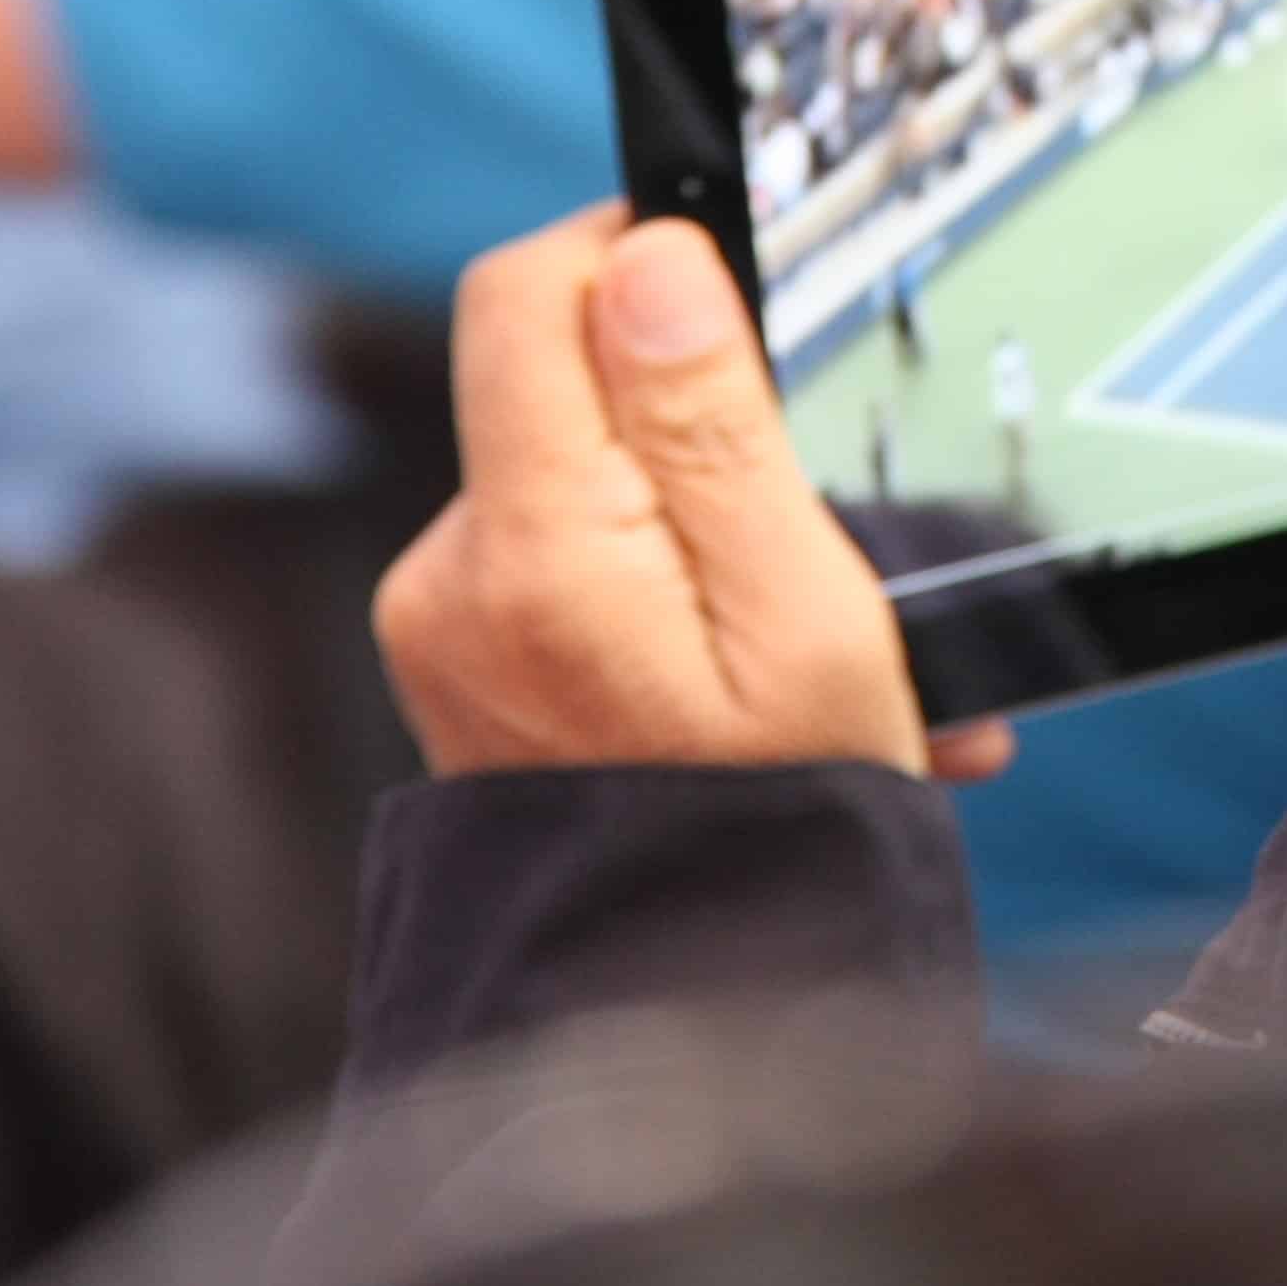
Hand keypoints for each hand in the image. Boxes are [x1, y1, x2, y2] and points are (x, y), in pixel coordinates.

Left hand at [379, 208, 1012, 782]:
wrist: (696, 1032)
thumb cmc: (779, 828)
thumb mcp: (797, 612)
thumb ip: (711, 427)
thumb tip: (642, 257)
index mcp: (533, 547)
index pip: (523, 295)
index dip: (627, 253)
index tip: (731, 293)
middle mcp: (455, 579)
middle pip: (563, 387)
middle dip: (704, 422)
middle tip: (835, 525)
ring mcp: (451, 634)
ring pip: (586, 485)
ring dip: (712, 528)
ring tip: (835, 646)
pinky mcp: (470, 676)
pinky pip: (576, 575)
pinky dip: (680, 603)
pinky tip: (771, 688)